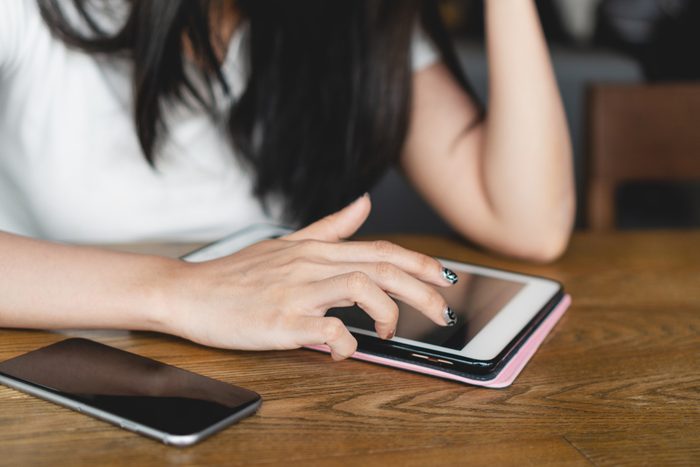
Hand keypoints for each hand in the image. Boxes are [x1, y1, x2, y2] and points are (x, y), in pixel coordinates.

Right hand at [161, 194, 454, 359]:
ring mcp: (296, 291)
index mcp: (315, 250)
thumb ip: (329, 227)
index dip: (419, 263)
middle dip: (423, 289)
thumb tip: (363, 203)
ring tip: (388, 332)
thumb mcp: (286, 244)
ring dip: (388, 313)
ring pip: (361, 288)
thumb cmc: (236, 274)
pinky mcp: (280, 320)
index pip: (379, 249)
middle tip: (443, 309)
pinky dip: (346, 344)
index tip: (445, 277)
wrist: (187, 292)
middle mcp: (310, 265)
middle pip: (381, 267)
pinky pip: (327, 329)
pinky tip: (344, 351)